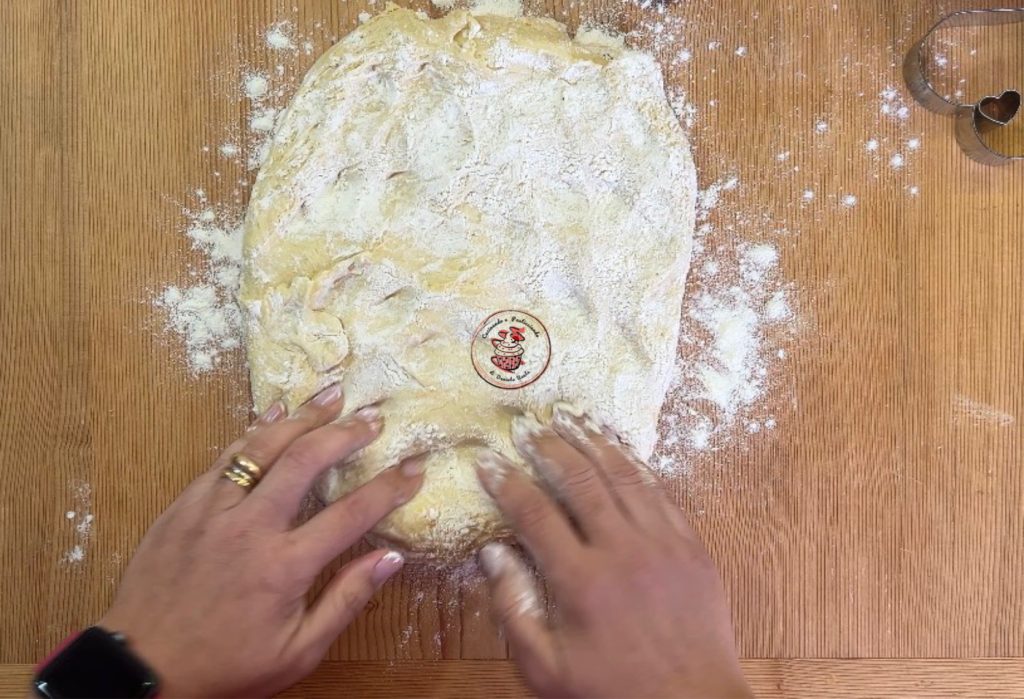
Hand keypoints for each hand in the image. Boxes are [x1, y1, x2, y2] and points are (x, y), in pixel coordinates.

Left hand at [98, 385, 425, 697]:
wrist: (143, 668)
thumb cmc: (228, 665)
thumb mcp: (298, 651)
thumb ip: (347, 601)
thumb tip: (392, 558)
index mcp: (285, 567)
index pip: (351, 514)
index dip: (389, 487)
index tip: (414, 467)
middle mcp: (250, 529)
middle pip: (306, 461)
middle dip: (346, 433)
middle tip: (373, 417)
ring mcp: (213, 511)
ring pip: (262, 447)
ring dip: (302, 418)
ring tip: (332, 395)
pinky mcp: (185, 506)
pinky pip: (224, 457)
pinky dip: (254, 432)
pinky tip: (276, 415)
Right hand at [475, 403, 750, 698]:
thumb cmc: (612, 692)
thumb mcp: (547, 668)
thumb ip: (514, 609)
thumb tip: (493, 553)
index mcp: (581, 582)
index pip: (534, 514)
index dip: (506, 482)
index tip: (487, 461)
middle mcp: (623, 551)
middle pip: (579, 480)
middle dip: (548, 447)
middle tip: (527, 427)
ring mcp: (663, 544)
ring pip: (623, 476)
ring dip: (593, 442)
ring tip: (570, 417)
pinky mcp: (691, 546)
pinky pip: (660, 492)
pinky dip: (635, 465)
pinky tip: (619, 450)